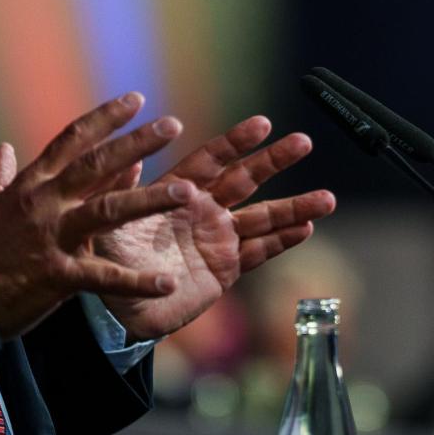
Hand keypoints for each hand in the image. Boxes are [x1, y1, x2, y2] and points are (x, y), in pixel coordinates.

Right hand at [0, 92, 199, 338]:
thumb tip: (5, 147)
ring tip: (188, 192)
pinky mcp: (59, 275)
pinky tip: (167, 284)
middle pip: (95, 164)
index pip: (72, 140)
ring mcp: (54, 237)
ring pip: (107, 212)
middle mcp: (45, 203)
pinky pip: (104, 277)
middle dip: (136, 142)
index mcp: (32, 185)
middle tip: (173, 124)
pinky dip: (136, 282)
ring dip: (149, 200)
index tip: (137, 99)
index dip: (105, 118)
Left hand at [93, 115, 335, 341]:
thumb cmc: (105, 260)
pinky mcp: (226, 269)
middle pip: (246, 179)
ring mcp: (218, 238)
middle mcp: (203, 210)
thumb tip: (130, 158)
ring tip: (328, 198)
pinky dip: (283, 242)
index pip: (211, 160)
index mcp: (177, 191)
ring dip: (295, 208)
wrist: (114, 310)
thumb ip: (120, 191)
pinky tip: (306, 229)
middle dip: (275, 161)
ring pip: (263, 217)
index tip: (263, 124)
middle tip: (303, 142)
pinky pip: (258, 253)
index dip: (236, 142)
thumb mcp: (106, 222)